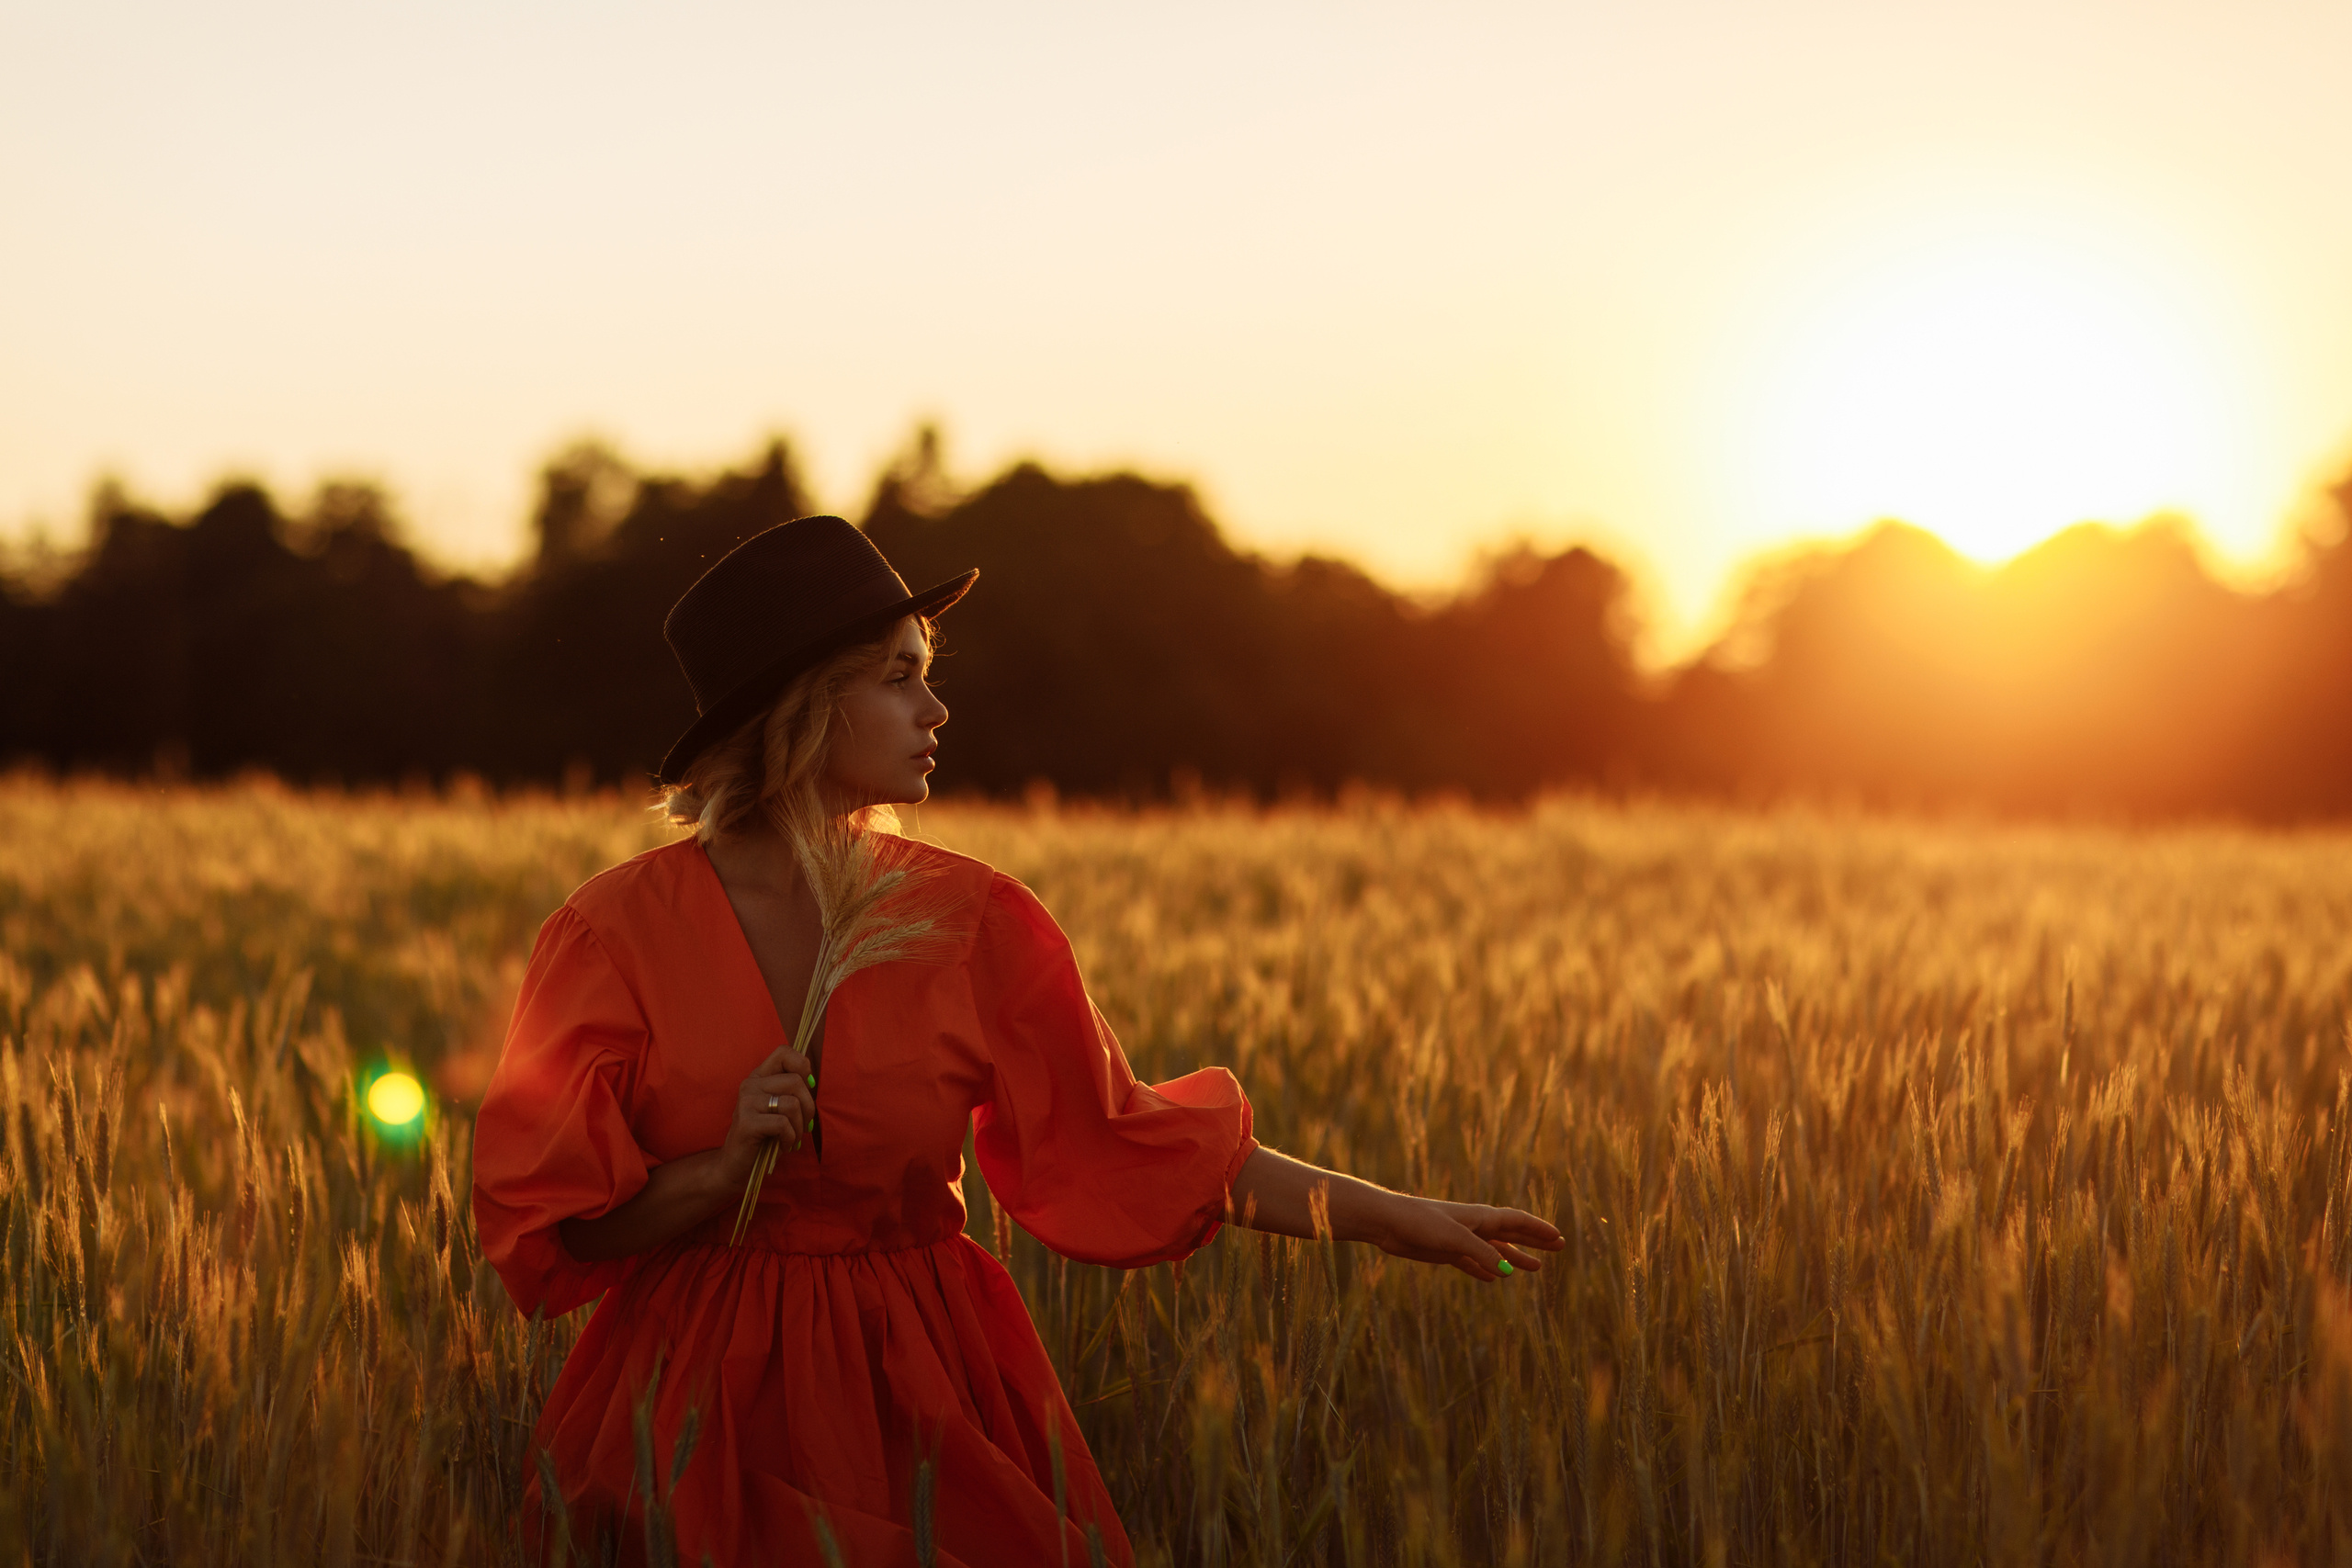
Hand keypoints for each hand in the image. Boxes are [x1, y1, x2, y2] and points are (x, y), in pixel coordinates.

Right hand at [716, 1044, 814, 1186]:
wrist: (736, 1165)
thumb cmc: (764, 1136)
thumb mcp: (778, 1108)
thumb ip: (791, 1091)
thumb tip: (813, 1081)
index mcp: (759, 1077)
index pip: (783, 1052)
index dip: (802, 1065)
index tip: (808, 1087)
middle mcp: (750, 1085)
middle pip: (795, 1081)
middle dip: (809, 1107)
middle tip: (804, 1126)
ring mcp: (746, 1102)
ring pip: (792, 1104)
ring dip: (799, 1126)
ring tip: (792, 1138)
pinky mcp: (747, 1122)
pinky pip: (783, 1124)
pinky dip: (790, 1138)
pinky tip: (784, 1146)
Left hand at [1371, 1196, 1564, 1281]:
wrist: (1389, 1223)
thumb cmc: (1421, 1222)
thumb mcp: (1456, 1238)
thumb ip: (1482, 1253)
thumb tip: (1507, 1272)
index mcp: (1480, 1217)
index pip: (1518, 1221)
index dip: (1539, 1229)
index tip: (1559, 1237)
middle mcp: (1475, 1227)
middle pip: (1512, 1234)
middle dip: (1535, 1241)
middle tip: (1559, 1247)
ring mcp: (1461, 1241)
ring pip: (1496, 1251)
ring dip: (1516, 1258)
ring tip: (1536, 1268)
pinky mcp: (1447, 1253)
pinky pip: (1474, 1263)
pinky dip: (1487, 1270)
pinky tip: (1495, 1279)